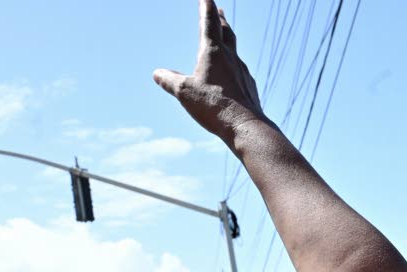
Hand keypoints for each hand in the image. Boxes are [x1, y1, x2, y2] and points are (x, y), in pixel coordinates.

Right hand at [153, 0, 269, 145]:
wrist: (246, 126)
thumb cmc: (214, 107)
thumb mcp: (184, 92)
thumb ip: (169, 81)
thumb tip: (157, 73)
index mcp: (212, 52)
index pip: (208, 22)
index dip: (205, 6)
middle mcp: (231, 58)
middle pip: (226, 32)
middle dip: (220, 19)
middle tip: (218, 10)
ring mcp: (242, 72)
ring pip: (234, 51)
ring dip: (228, 41)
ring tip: (225, 39)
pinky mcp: (249, 87)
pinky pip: (240, 71)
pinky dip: (234, 66)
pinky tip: (233, 74)